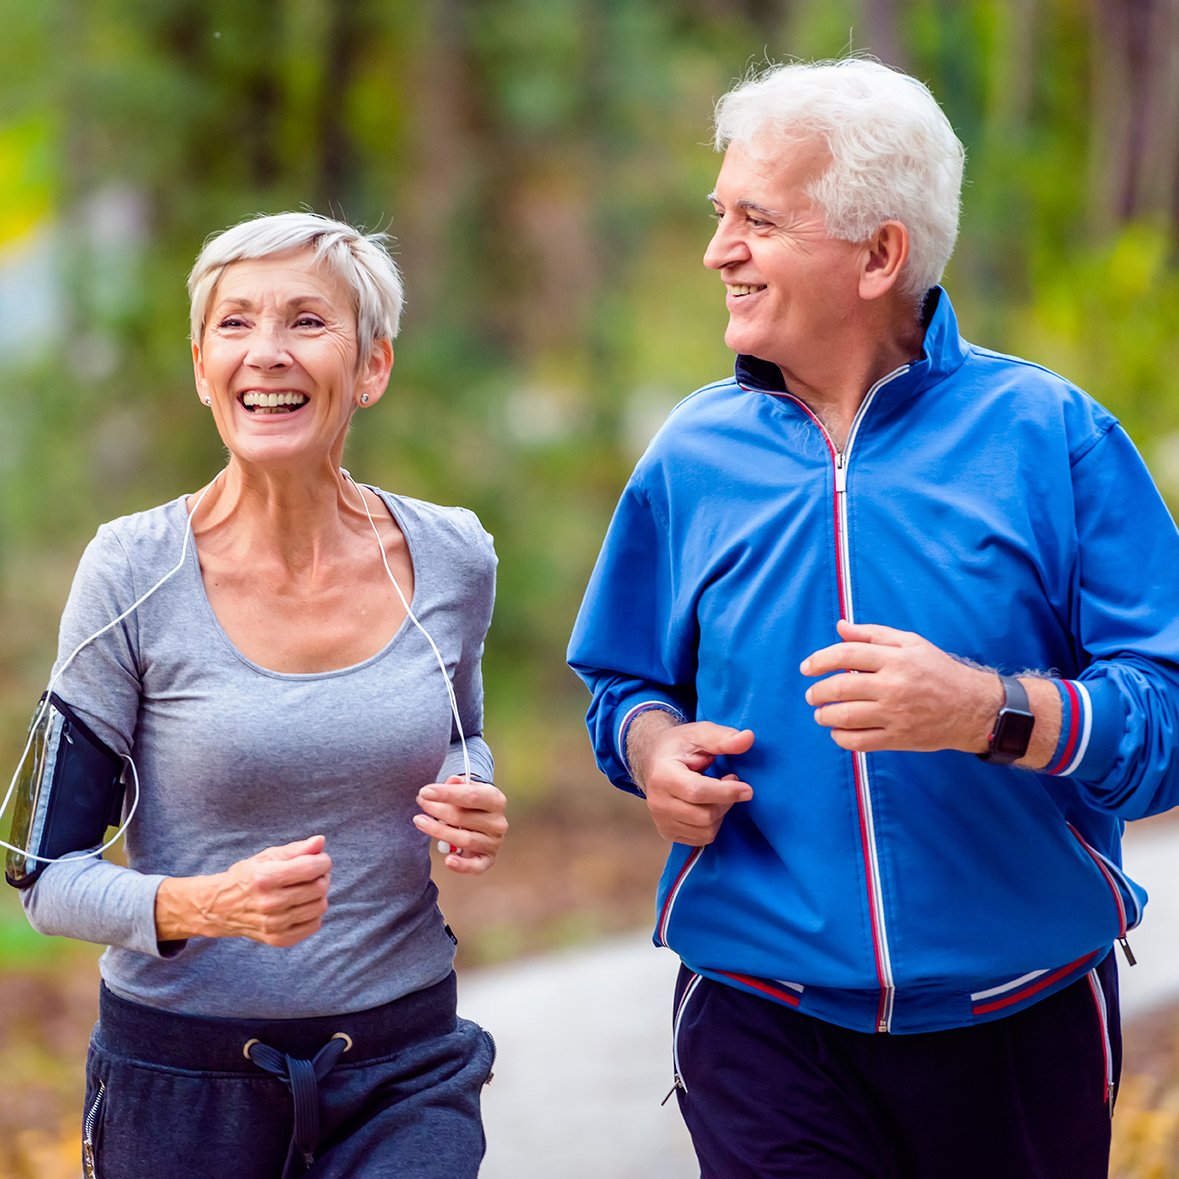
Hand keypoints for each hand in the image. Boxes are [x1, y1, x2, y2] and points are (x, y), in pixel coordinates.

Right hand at [155, 835, 331, 945]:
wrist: (220, 909)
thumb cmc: (248, 877)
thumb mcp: (267, 857)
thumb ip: (296, 849)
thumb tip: (320, 841)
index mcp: (265, 878)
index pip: (311, 868)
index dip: (323, 861)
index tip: (320, 859)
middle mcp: (269, 904)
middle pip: (319, 888)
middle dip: (322, 876)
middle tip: (313, 873)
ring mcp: (274, 925)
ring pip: (320, 907)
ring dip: (319, 895)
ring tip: (307, 889)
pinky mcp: (278, 940)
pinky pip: (314, 925)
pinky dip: (313, 913)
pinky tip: (301, 905)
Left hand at [413, 776, 507, 875]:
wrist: (484, 819)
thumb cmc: (471, 803)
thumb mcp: (467, 788)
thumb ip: (457, 785)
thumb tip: (452, 781)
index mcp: (496, 800)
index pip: (470, 795)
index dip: (446, 793)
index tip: (425, 791)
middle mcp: (498, 822)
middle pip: (463, 818)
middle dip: (437, 810)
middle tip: (421, 803)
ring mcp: (494, 842)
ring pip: (464, 839)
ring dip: (438, 831)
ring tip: (420, 821)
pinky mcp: (488, 859)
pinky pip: (475, 866)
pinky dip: (462, 865)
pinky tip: (448, 860)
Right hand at [629, 716, 754, 845]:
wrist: (654, 760)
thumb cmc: (679, 746)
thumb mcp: (699, 734)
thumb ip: (723, 738)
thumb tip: (748, 738)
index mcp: (662, 776)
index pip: (697, 792)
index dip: (726, 792)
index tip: (747, 789)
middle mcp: (657, 802)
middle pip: (704, 815)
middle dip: (726, 801)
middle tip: (729, 782)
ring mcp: (661, 820)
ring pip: (706, 831)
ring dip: (720, 814)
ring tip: (717, 794)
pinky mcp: (667, 832)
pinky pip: (701, 839)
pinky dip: (712, 824)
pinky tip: (709, 805)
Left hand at [800, 619, 998, 752]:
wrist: (971, 708)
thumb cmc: (938, 671)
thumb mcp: (910, 643)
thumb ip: (872, 635)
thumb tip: (839, 627)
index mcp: (895, 659)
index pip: (845, 655)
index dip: (819, 660)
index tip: (806, 668)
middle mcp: (893, 686)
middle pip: (839, 688)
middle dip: (817, 692)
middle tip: (812, 695)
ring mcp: (895, 714)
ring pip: (845, 717)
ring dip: (824, 716)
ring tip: (822, 714)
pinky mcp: (898, 738)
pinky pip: (858, 742)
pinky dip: (841, 738)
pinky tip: (838, 731)